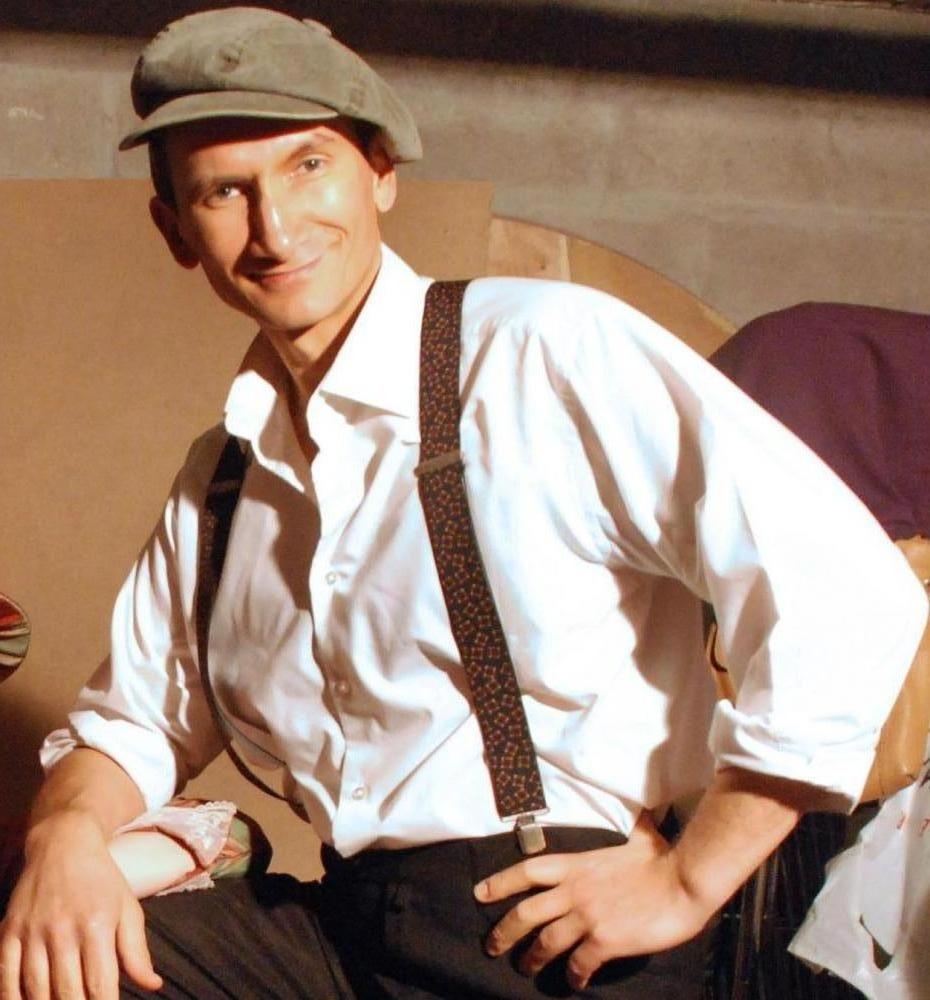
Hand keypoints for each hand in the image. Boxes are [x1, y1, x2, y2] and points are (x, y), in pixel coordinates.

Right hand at [0, 810, 161, 999]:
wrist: (63, 844)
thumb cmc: (102, 880)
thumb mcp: (127, 908)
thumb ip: (137, 950)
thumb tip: (152, 985)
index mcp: (98, 925)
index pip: (100, 984)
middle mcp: (64, 930)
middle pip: (67, 993)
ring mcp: (33, 931)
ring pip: (36, 990)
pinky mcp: (9, 931)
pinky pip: (6, 976)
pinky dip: (12, 997)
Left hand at [472, 813, 710, 990]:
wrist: (684, 881)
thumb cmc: (664, 859)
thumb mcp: (641, 838)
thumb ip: (634, 831)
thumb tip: (646, 816)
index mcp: (578, 864)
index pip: (528, 870)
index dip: (501, 881)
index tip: (481, 892)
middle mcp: (575, 890)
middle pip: (526, 912)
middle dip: (504, 931)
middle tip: (492, 946)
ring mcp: (588, 916)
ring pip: (546, 941)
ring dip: (532, 958)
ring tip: (525, 968)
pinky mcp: (605, 940)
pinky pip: (578, 963)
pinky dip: (572, 975)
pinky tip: (574, 980)